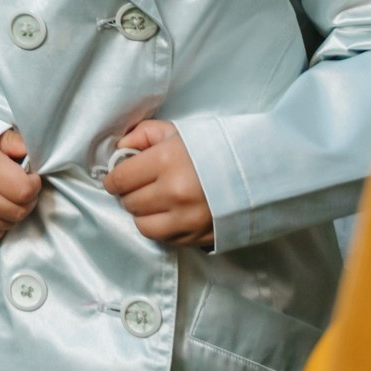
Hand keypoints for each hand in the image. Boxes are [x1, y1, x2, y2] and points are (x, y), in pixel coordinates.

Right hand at [0, 129, 41, 241]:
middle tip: (24, 187)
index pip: (23, 190)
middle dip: (29, 200)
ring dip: (15, 213)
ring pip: (6, 225)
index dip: (34, 184)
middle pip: (18, 211)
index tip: (31, 176)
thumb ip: (11, 142)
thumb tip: (31, 153)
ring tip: (9, 197)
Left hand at [103, 120, 214, 247]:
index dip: (113, 179)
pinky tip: (170, 213)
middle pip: (130, 202)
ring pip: (143, 225)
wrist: (257, 172)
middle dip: (128, 194)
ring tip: (153, 202)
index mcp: (167, 161)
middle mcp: (174, 192)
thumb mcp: (177, 132)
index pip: (121, 179)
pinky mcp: (198, 236)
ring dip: (143, 214)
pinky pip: (164, 238)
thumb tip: (120, 150)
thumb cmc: (214, 148)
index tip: (114, 179)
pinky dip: (161, 227)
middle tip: (138, 187)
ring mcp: (187, 218)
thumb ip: (143, 135)